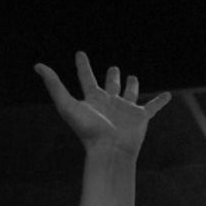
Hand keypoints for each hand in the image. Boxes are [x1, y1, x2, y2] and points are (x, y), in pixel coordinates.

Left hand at [35, 52, 170, 157]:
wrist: (109, 151)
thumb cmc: (88, 131)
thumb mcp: (67, 105)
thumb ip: (54, 85)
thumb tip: (37, 66)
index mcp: (93, 99)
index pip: (86, 77)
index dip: (82, 65)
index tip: (80, 54)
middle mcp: (109, 103)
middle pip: (110, 85)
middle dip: (112, 76)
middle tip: (113, 68)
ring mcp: (125, 110)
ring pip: (130, 93)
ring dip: (132, 85)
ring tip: (132, 77)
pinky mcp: (140, 118)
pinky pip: (152, 107)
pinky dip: (160, 101)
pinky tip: (168, 96)